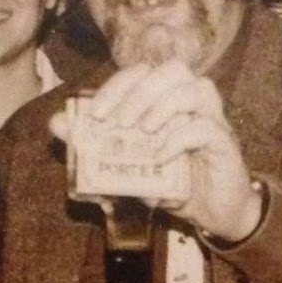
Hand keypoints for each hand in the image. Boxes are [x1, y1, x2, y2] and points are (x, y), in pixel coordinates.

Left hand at [50, 60, 264, 243]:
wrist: (214, 213)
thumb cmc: (172, 182)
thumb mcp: (128, 165)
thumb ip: (93, 142)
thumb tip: (56, 124)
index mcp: (168, 98)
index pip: (144, 72)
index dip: (118, 85)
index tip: (96, 113)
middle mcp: (193, 102)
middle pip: (174, 69)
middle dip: (141, 90)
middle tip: (119, 121)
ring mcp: (212, 119)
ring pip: (197, 88)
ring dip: (163, 106)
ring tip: (142, 131)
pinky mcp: (224, 143)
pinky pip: (205, 127)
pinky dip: (178, 138)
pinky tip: (159, 157)